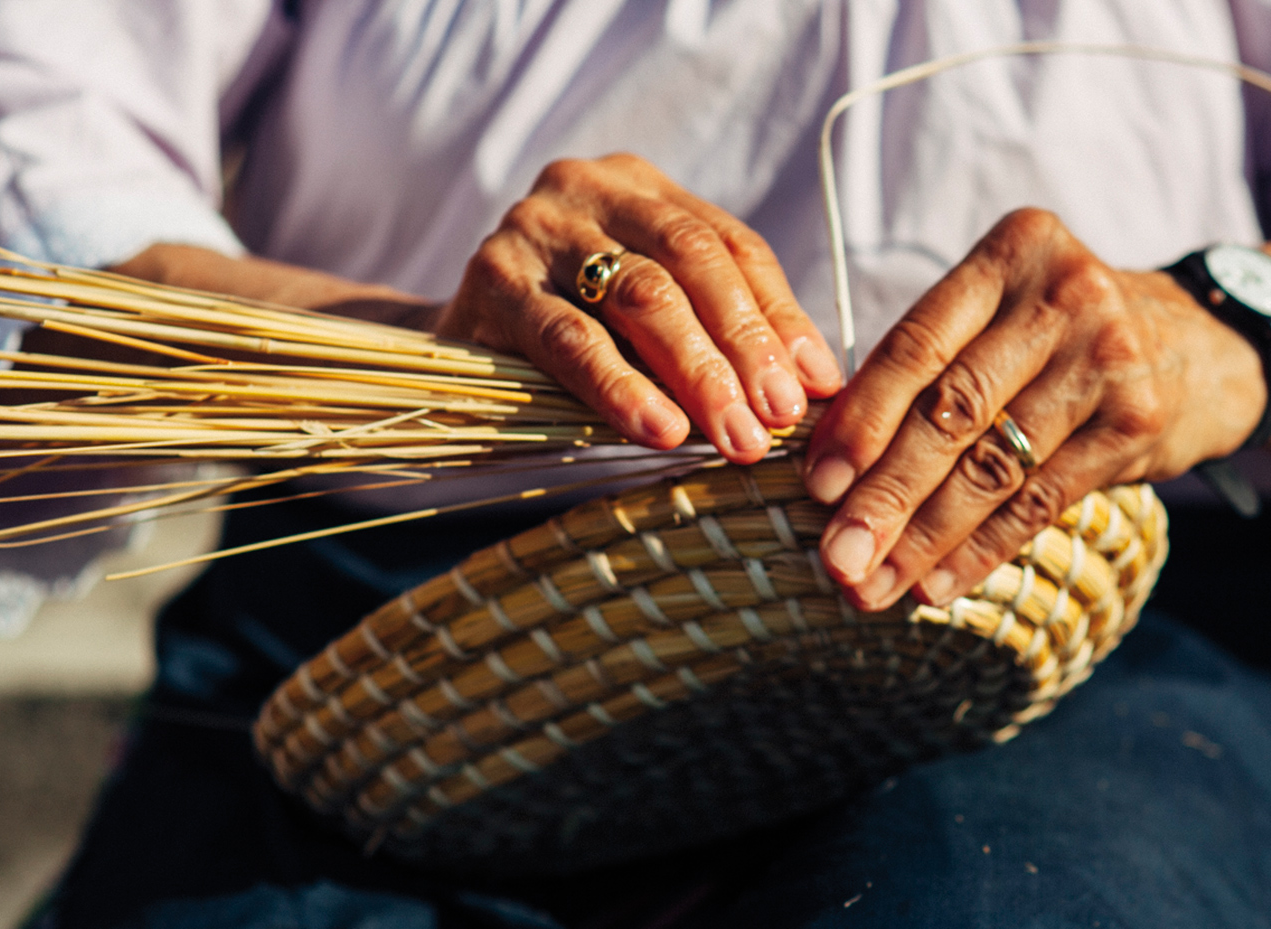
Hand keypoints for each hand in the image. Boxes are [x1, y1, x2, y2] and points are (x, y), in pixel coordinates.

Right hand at [436, 153, 842, 462]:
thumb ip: (724, 335)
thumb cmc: (574, 344)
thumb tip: (821, 387)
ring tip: (733, 436)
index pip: (730, 243)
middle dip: (744, 347)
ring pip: (640, 295)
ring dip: (697, 372)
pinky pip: (569, 339)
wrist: (449, 357)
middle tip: (779, 421)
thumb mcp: (651, 327)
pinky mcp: (490, 281)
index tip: (816, 389)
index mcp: (640, 187)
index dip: (780, 316)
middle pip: (691, 262)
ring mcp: (534, 228)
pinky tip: (659, 429)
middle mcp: (587, 188)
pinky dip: (621, 387)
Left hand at [803, 208, 1265, 610]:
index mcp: (1012, 253)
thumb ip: (932, 365)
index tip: (816, 483)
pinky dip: (980, 551)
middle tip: (835, 557)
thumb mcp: (1008, 316)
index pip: (917, 344)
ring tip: (873, 585)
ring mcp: (1108, 357)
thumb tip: (828, 463)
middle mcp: (1064, 296)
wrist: (1207, 344)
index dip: (861, 420)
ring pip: (993, 466)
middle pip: (952, 411)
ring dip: (924, 538)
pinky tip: (934, 585)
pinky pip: (1040, 501)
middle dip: (884, 494)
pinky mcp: (1139, 422)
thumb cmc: (1067, 336)